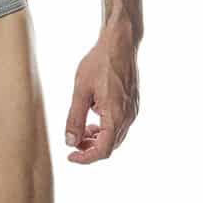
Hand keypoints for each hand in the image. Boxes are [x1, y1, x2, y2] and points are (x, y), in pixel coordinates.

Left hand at [65, 27, 138, 163]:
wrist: (120, 44)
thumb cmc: (99, 63)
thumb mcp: (81, 91)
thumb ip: (75, 118)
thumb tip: (70, 141)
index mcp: (115, 116)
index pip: (102, 151)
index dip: (85, 158)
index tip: (69, 156)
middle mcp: (128, 117)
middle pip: (110, 146)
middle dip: (90, 148)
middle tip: (72, 140)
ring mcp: (133, 112)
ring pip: (115, 137)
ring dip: (98, 138)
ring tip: (81, 129)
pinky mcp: (133, 105)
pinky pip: (120, 125)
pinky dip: (106, 128)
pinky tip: (93, 116)